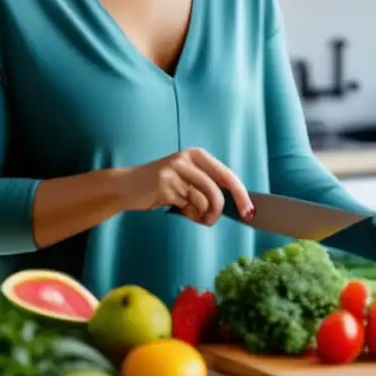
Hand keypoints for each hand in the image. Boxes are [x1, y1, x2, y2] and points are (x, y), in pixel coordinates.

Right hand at [123, 147, 254, 225]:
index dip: (241, 195)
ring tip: (193, 216)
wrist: (127, 187)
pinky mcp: (165, 184)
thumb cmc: (162, 187)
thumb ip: (208, 187)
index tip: (249, 212)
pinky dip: (189, 214)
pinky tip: (179, 210)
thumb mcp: (188, 180)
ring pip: (203, 201)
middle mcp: (188, 159)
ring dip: (202, 215)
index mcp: (198, 155)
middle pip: (218, 189)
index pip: (228, 175)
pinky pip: (188, 206)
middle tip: (213, 221)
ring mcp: (176, 170)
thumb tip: (237, 204)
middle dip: (221, 210)